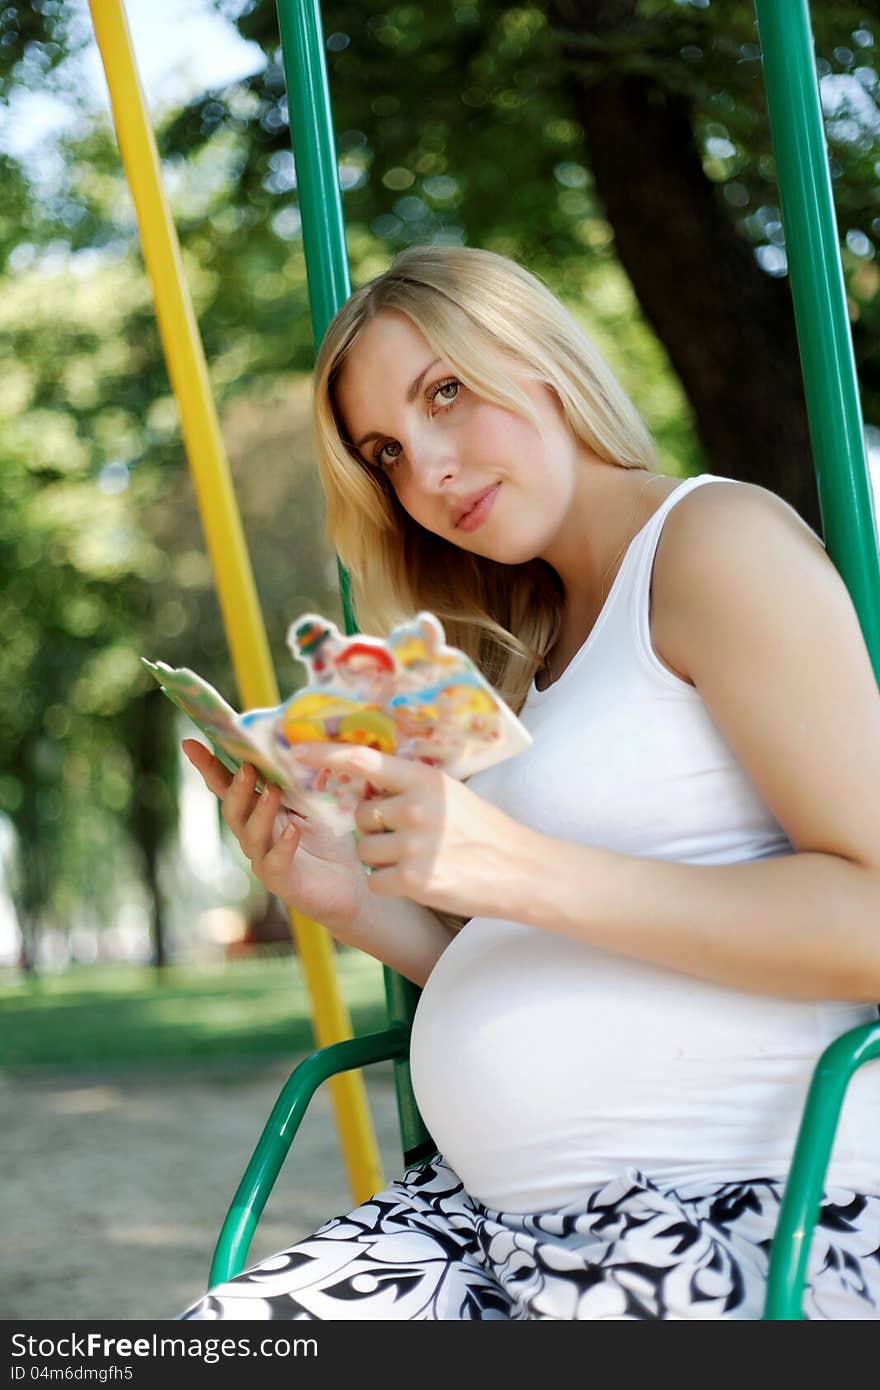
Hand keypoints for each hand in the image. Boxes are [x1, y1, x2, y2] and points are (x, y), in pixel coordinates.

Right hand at [181, 740, 370, 935]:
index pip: (227, 785)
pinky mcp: (281, 880)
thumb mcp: (318, 802)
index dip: (207, 766)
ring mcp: (263, 858)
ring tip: (272, 791)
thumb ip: (306, 779)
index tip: (189, 743)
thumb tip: (306, 745)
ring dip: (260, 811)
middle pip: (233, 810)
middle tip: (247, 768)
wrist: (348, 887)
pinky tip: (293, 830)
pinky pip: (275, 862)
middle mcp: (254, 833)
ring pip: (250, 835)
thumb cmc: (328, 840)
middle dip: (235, 788)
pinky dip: (283, 845)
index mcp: (257, 810)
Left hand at [293, 742, 534, 919]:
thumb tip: (365, 779)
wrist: (520, 870)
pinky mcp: (413, 880)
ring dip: (382, 858)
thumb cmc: (483, 829)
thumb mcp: (449, 793)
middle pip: (361, 814)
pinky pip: (374, 879)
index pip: (362, 760)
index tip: (296, 749)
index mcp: (424, 779)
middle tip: (411, 835)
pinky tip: (418, 879)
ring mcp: (414, 845)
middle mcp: (416, 807)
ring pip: (365, 849)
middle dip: (376, 826)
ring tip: (419, 858)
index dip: (325, 753)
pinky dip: (389, 883)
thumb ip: (409, 785)